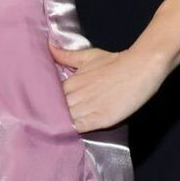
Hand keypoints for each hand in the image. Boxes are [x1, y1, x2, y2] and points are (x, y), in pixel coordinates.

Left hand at [48, 41, 165, 131]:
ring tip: (52, 130)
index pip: (48, 97)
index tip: (40, 108)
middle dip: (48, 115)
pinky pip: (79, 128)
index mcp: (70, 82)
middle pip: (54, 111)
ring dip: (59, 125)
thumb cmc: (114, 62)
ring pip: (65, 120)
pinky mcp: (99, 119)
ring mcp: (87, 108)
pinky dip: (72, 131)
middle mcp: (76, 96)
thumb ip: (66, 55)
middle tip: (42, 121)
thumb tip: (49, 47)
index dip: (45, 103)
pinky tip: (67, 134)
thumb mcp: (88, 56)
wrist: (139, 68)